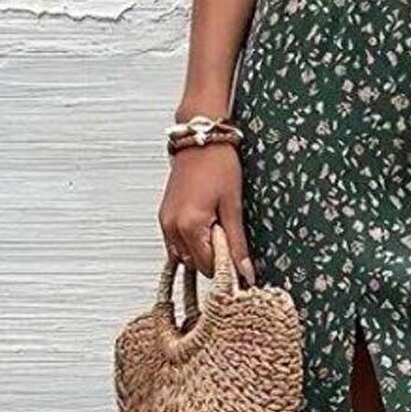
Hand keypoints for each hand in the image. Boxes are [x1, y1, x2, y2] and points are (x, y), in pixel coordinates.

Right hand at [158, 142, 254, 284]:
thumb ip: (237, 243)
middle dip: (213, 256)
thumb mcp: (233, 206)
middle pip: (195, 264)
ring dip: (201, 250)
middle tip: (227, 232)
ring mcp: (165, 222)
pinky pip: (176, 242)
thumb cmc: (218, 165)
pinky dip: (191, 241)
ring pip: (184, 255)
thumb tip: (246, 271)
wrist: (200, 140)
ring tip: (216, 225)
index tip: (238, 256)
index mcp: (189, 226)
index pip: (208, 266)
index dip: (226, 265)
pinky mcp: (164, 216)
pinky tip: (204, 224)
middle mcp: (172, 227)